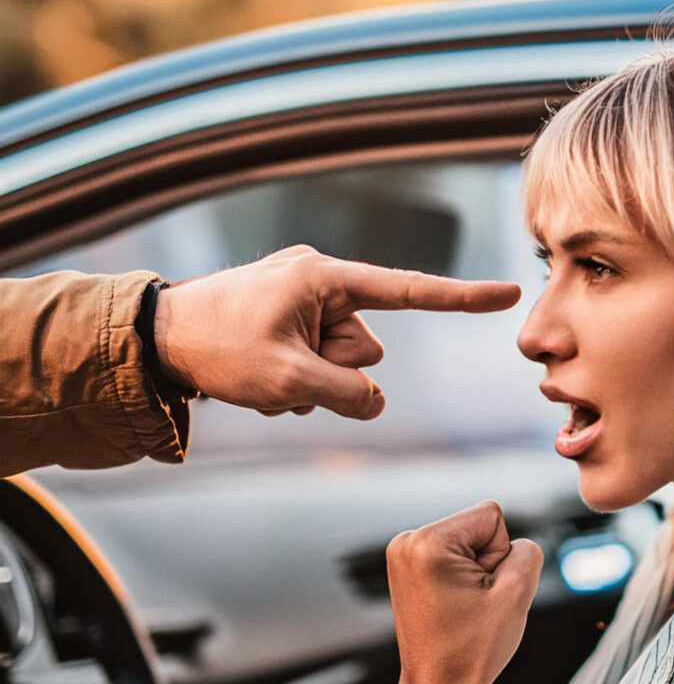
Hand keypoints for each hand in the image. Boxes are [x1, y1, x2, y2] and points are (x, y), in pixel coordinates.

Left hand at [152, 245, 520, 418]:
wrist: (155, 340)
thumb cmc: (216, 347)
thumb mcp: (288, 382)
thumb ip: (347, 396)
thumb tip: (374, 403)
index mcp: (325, 279)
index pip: (409, 291)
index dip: (462, 298)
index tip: (507, 294)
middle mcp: (320, 283)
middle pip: (366, 348)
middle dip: (334, 373)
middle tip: (284, 375)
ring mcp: (303, 301)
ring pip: (341, 363)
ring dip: (313, 382)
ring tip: (266, 377)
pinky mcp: (288, 319)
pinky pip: (318, 361)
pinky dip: (297, 379)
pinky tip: (260, 378)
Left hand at [387, 501, 543, 683]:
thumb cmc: (469, 652)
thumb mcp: (517, 594)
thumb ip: (528, 551)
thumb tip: (517, 542)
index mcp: (427, 543)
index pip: (492, 516)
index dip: (500, 555)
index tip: (482, 592)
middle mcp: (407, 542)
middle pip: (477, 526)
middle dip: (486, 562)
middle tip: (473, 603)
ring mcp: (402, 555)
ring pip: (467, 541)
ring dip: (475, 571)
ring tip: (463, 607)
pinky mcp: (407, 568)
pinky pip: (452, 555)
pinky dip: (460, 577)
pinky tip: (453, 606)